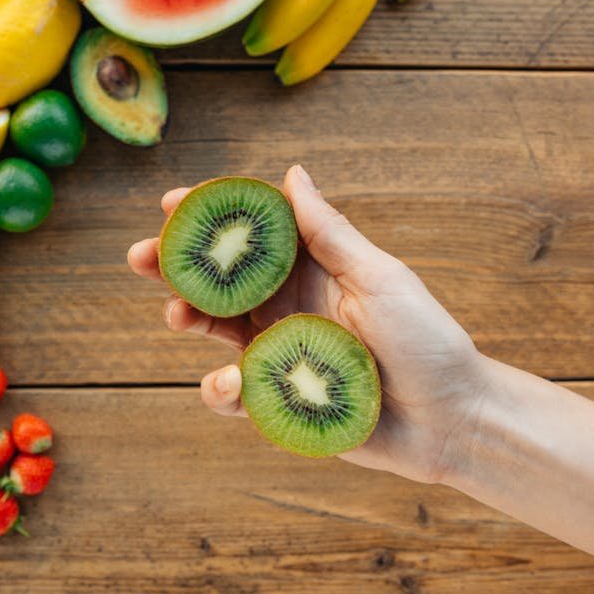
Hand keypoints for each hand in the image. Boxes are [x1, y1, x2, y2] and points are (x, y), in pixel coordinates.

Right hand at [127, 165, 487, 482]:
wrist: (453, 420)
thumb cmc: (428, 342)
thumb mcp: (380, 278)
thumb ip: (330, 233)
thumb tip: (291, 172)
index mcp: (311, 269)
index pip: (250, 235)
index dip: (207, 217)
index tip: (169, 204)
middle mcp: (288, 307)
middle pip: (218, 280)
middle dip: (174, 267)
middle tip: (140, 259)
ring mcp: (280, 353)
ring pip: (214, 331)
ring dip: (187, 318)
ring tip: (178, 316)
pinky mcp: (279, 401)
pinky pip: (233, 394)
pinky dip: (220, 389)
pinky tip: (231, 383)